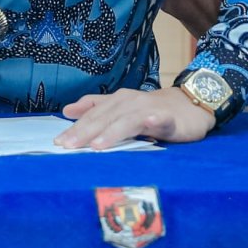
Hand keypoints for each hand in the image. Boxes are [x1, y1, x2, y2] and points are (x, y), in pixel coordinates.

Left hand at [59, 87, 214, 149]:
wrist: (189, 105)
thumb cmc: (151, 110)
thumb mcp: (121, 108)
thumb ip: (95, 107)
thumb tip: (67, 110)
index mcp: (117, 101)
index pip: (93, 116)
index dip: (75, 128)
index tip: (58, 142)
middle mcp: (130, 103)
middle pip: (105, 118)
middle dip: (86, 132)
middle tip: (69, 146)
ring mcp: (150, 109)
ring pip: (128, 121)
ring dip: (112, 131)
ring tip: (97, 145)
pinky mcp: (170, 118)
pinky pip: (162, 119)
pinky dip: (156, 120)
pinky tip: (150, 123)